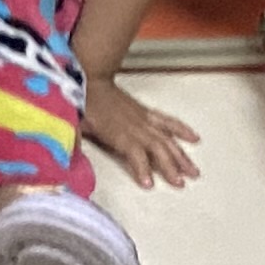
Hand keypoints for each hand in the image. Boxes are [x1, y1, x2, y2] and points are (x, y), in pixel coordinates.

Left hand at [82, 76, 201, 188]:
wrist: (90, 79)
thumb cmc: (81, 105)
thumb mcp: (75, 127)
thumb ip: (75, 145)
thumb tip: (69, 162)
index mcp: (118, 132)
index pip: (134, 153)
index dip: (142, 168)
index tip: (149, 184)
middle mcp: (135, 127)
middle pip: (157, 148)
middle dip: (170, 167)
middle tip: (180, 184)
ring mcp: (144, 119)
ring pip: (167, 138)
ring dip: (181, 155)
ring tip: (193, 172)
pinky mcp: (147, 113)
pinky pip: (168, 121)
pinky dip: (182, 130)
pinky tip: (195, 139)